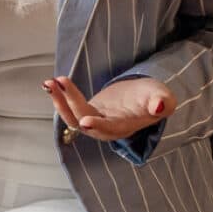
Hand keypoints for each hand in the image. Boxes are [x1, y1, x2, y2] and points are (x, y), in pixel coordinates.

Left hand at [43, 75, 175, 141]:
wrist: (144, 99)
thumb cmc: (154, 98)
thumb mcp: (163, 97)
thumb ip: (163, 102)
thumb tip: (159, 106)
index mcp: (125, 127)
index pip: (110, 129)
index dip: (98, 126)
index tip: (85, 121)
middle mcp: (106, 128)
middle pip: (84, 121)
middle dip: (70, 103)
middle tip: (60, 82)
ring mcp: (95, 121)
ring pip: (72, 117)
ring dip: (59, 102)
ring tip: (49, 83)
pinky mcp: (87, 112)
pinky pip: (69, 109)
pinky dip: (60, 98)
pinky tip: (51, 84)